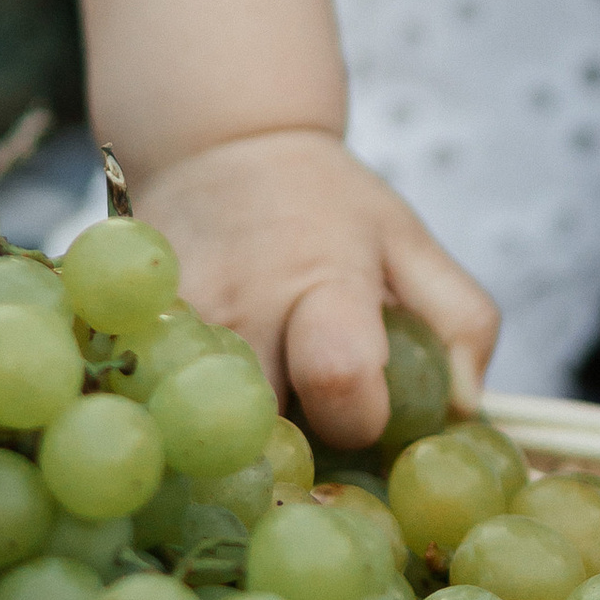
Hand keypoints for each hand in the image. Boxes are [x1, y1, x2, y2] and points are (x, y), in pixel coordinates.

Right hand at [130, 125, 497, 448]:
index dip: (361, 414)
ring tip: (260, 409)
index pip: (341, 379)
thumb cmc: (331, 210)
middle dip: (293, 453)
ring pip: (203, 430)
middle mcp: (242, 306)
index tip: (364, 409)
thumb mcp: (411, 242)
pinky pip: (157, 408)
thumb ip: (460, 322)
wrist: (223, 146)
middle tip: (307, 431)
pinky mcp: (131, 333)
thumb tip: (468, 412)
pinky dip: (186, 420)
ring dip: (238, 441)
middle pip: (264, 430)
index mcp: (326, 282)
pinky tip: (206, 401)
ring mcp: (178, 322)